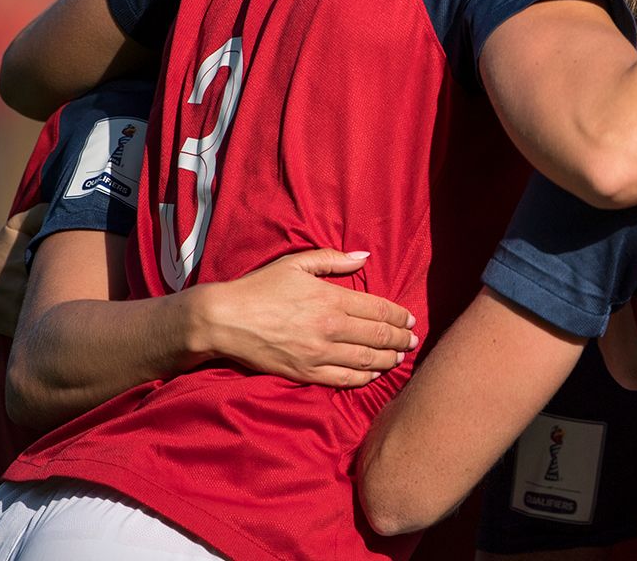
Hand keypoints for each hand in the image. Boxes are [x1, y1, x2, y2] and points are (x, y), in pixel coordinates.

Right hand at [190, 249, 417, 386]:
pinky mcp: (305, 372)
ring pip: (366, 359)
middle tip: (413, 340)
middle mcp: (330, 327)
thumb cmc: (260, 288)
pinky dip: (364, 378)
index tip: (410, 319)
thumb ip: (334, 260)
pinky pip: (343, 379)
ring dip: (388, 359)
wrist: (223, 319)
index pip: (379, 309)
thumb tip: (364, 257)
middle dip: (401, 339)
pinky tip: (374, 374)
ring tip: (400, 357)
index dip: (400, 316)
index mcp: (332, 299)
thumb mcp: (297, 263)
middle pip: (378, 336)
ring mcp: (318, 353)